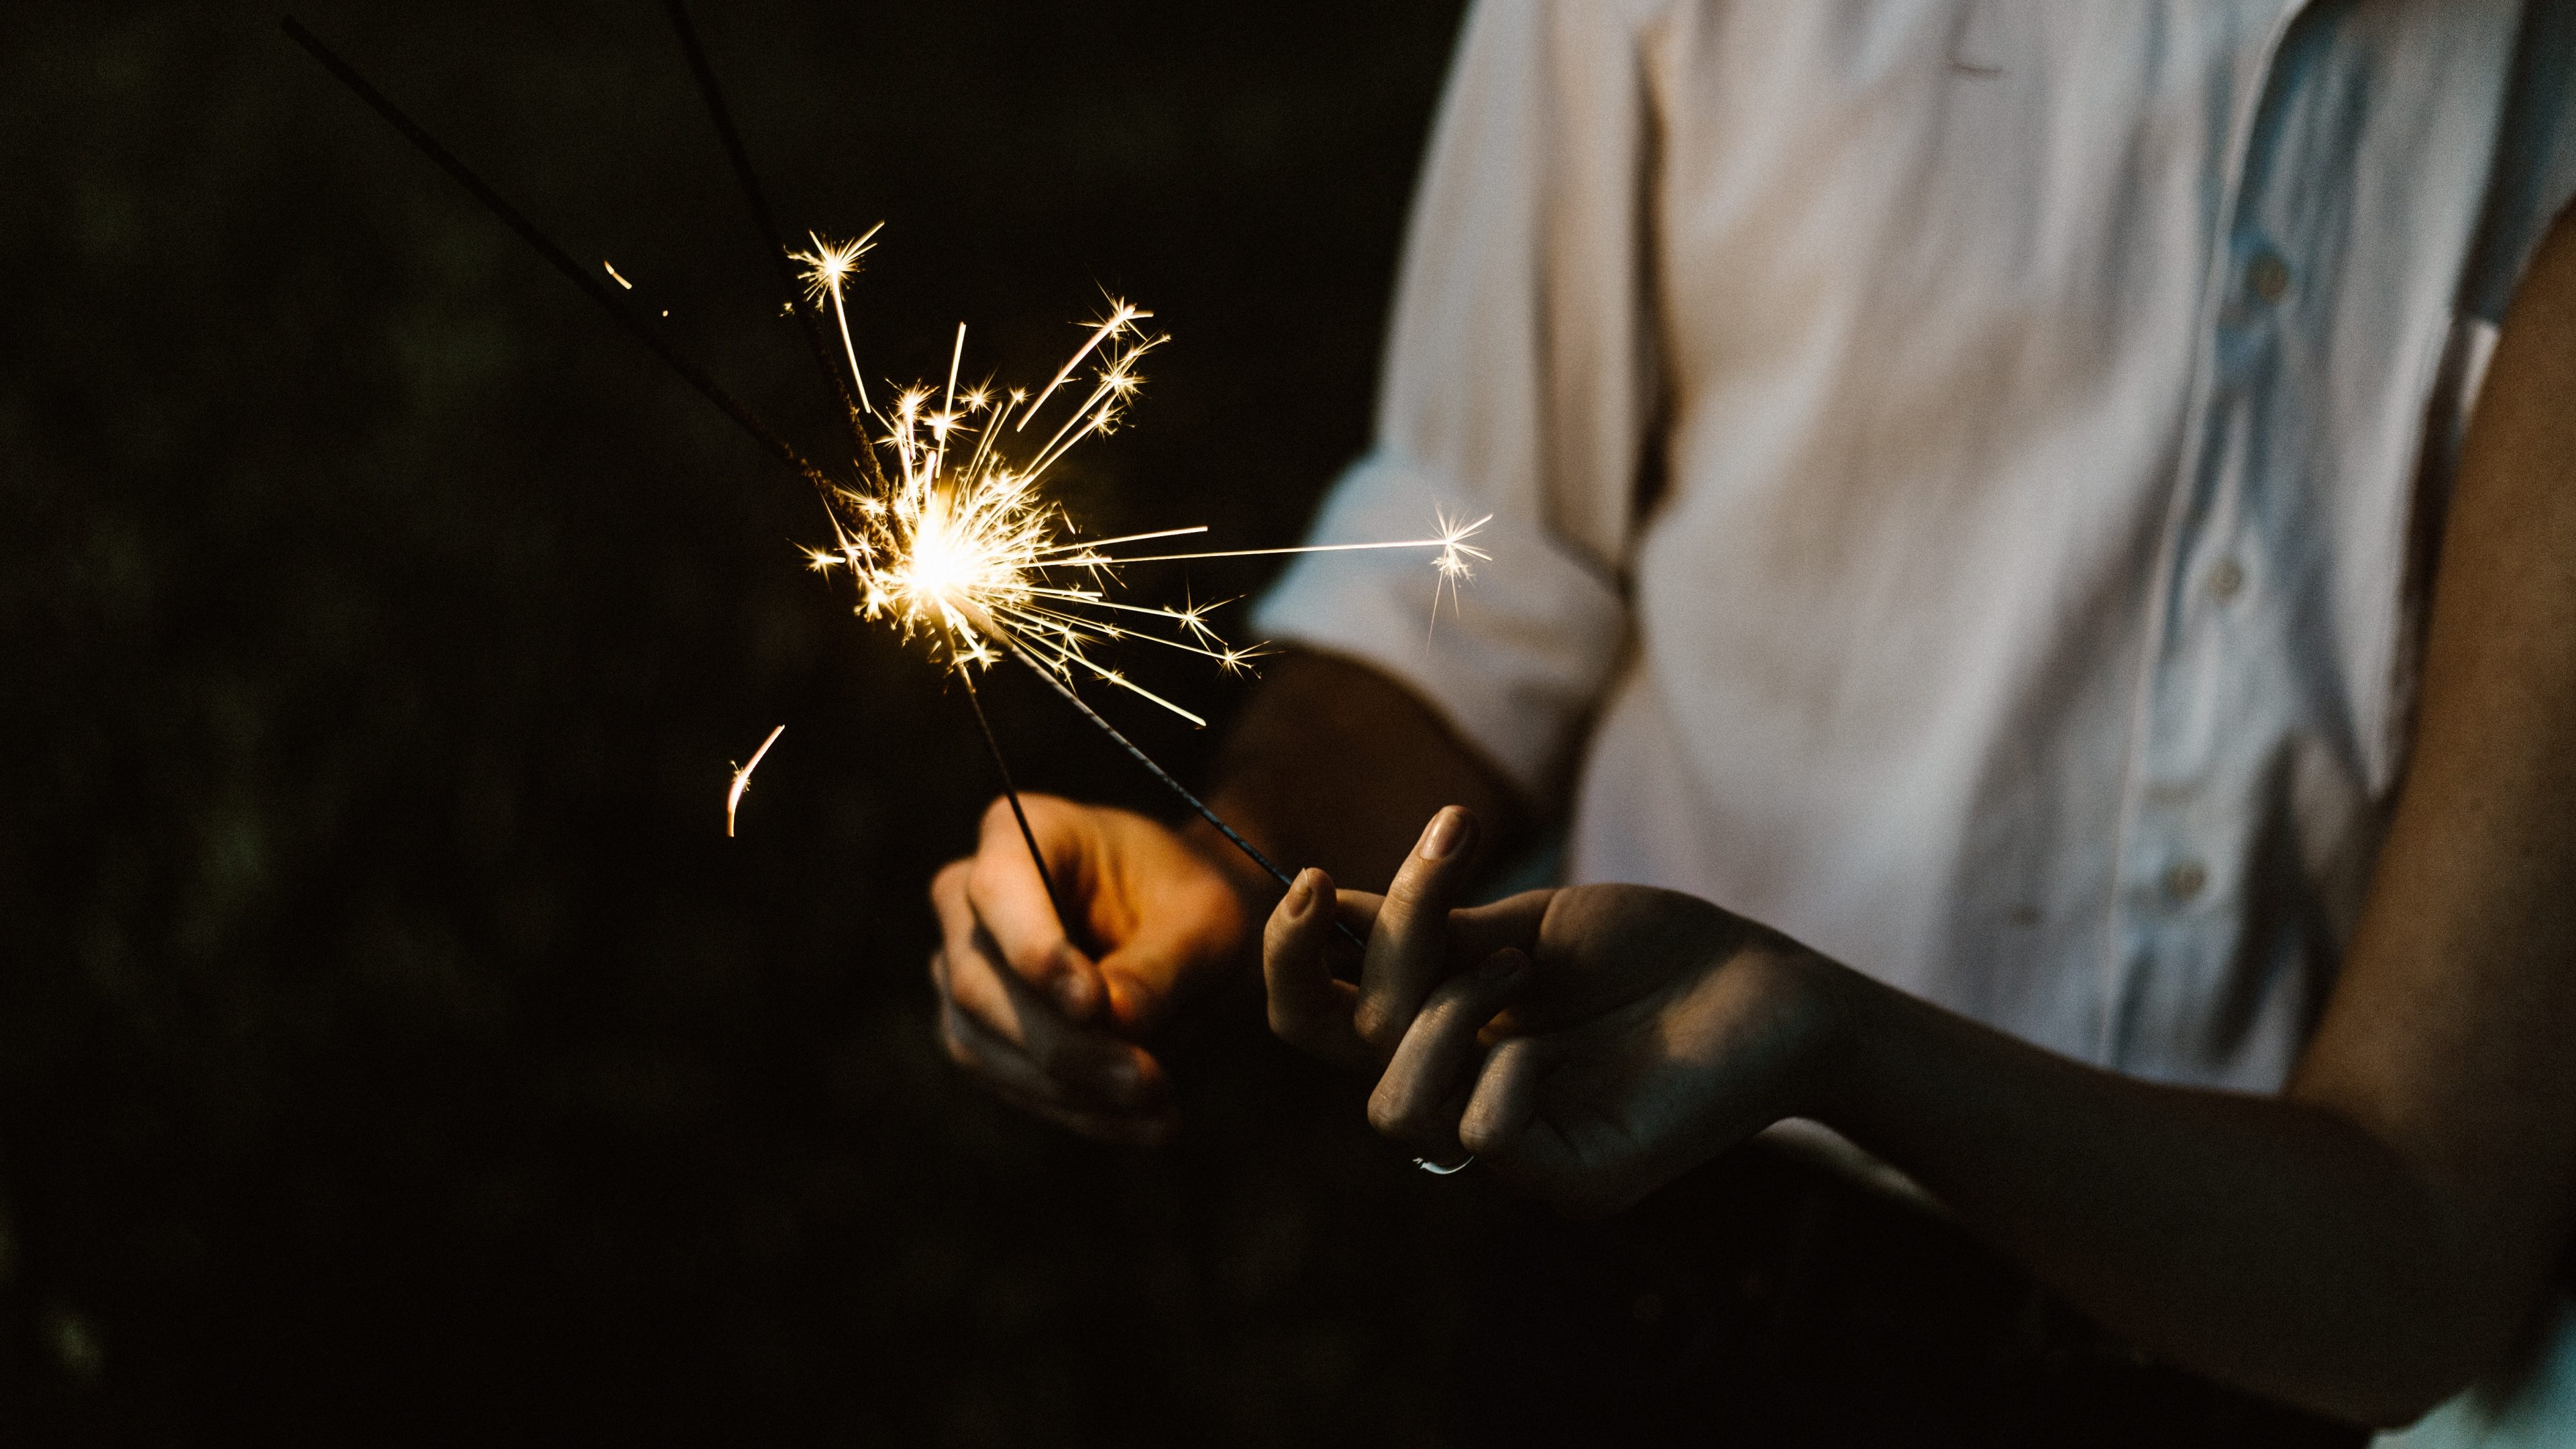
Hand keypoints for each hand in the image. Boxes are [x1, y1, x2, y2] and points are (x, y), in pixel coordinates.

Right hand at [929, 794, 1249, 1143]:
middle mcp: (968, 899)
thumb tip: (1115, 1022)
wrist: (1192, 937)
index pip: (999, 890)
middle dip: (1063, 1044)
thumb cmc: (1195, 906)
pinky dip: (1083, 1112)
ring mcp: (961, 971)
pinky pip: (1013, 1086)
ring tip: (1161, 1104)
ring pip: (983, 1045)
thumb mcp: (1207, 922)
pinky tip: (1150, 1124)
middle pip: (978, 980)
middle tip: (1149, 1079)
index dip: (1035, 951)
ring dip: (1073, 1089)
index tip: (1092, 1004)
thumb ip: (1160, 965)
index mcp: (1021, 832)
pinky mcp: (979, 1035)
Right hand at [1264, 806, 1849, 1215]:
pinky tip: (1542, 1036)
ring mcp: (1513, 1146)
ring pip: (1396, 1108)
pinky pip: (1484, 1142)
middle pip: (1340, 1049)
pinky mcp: (1575, 1179)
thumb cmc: (1656, 951)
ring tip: (1518, 961)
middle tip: (1449, 862)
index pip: (1315, 1020)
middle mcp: (1458, 1092)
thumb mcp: (1525, 921)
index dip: (1288, 959)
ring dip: (1440, 1012)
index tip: (1313, 880)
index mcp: (1436, 1033)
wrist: (1775, 984)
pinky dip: (1498, 1074)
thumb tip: (1323, 901)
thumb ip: (1429, 927)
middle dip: (1382, 948)